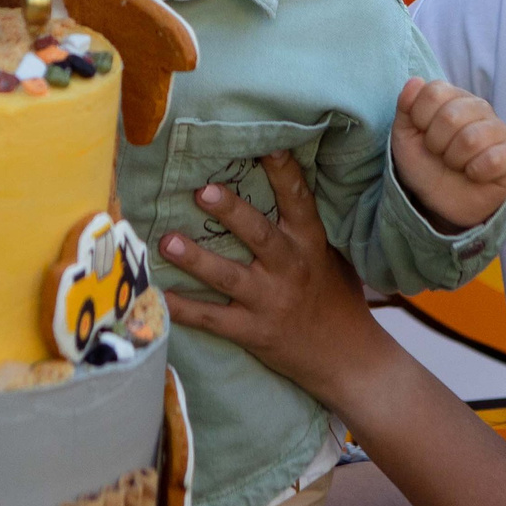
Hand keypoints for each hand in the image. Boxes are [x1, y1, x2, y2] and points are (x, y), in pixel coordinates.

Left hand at [157, 152, 396, 408]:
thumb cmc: (337, 299)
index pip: (298, 201)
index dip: (284, 173)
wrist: (348, 359)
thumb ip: (304, 226)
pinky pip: (212, 319)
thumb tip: (280, 180)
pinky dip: (182, 308)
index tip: (267, 146)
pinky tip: (157, 295)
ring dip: (196, 259)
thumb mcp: (330, 256)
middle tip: (202, 191)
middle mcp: (290, 268)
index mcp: (310, 244)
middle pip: (258, 234)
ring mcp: (269, 301)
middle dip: (230, 212)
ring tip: (166, 240)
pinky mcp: (252, 331)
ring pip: (228, 276)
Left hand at [389, 79, 505, 231]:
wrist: (439, 200)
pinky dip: (475, 172)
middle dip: (436, 143)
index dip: (420, 118)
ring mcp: (499, 130)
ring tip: (456, 164)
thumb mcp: (405, 135)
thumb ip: (406, 106)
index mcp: (454, 97)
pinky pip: (493, 159)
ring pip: (470, 139)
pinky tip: (474, 173)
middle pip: (450, 116)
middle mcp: (479, 107)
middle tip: (440, 153)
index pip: (434, 92)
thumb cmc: (425, 163)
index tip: (422, 134)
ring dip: (454, 160)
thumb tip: (415, 81)